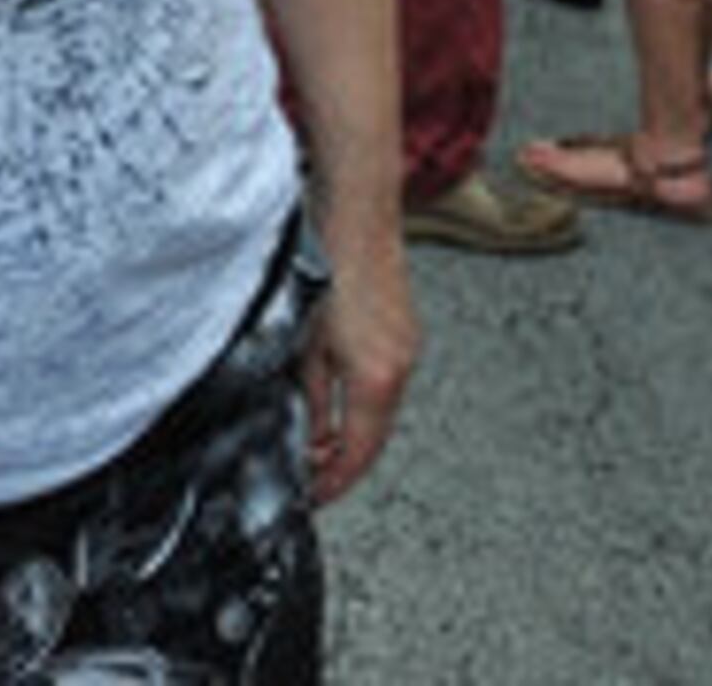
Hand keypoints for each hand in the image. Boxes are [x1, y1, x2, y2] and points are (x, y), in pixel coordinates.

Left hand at [299, 212, 418, 504]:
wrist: (359, 217)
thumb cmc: (327, 269)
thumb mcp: (304, 344)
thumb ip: (310, 398)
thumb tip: (310, 435)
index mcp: (375, 379)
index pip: (359, 452)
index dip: (335, 480)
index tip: (316, 494)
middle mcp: (400, 368)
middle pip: (375, 436)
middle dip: (344, 461)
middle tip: (315, 475)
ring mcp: (407, 349)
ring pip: (381, 410)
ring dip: (354, 430)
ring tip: (320, 441)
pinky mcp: (405, 332)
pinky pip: (385, 383)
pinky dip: (363, 402)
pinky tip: (338, 398)